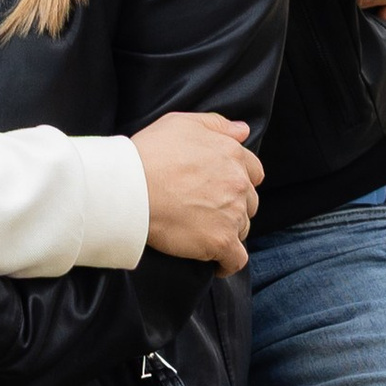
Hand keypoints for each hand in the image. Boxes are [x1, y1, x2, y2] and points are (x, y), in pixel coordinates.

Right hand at [131, 112, 260, 269]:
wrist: (131, 188)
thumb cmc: (150, 153)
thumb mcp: (181, 122)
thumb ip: (217, 124)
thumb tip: (243, 131)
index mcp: (231, 154)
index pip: (254, 171)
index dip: (239, 179)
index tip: (222, 186)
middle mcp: (238, 183)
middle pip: (249, 201)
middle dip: (234, 205)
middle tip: (208, 208)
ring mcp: (232, 214)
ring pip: (242, 228)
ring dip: (229, 230)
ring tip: (204, 230)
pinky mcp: (221, 242)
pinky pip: (236, 259)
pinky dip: (228, 263)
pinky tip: (216, 262)